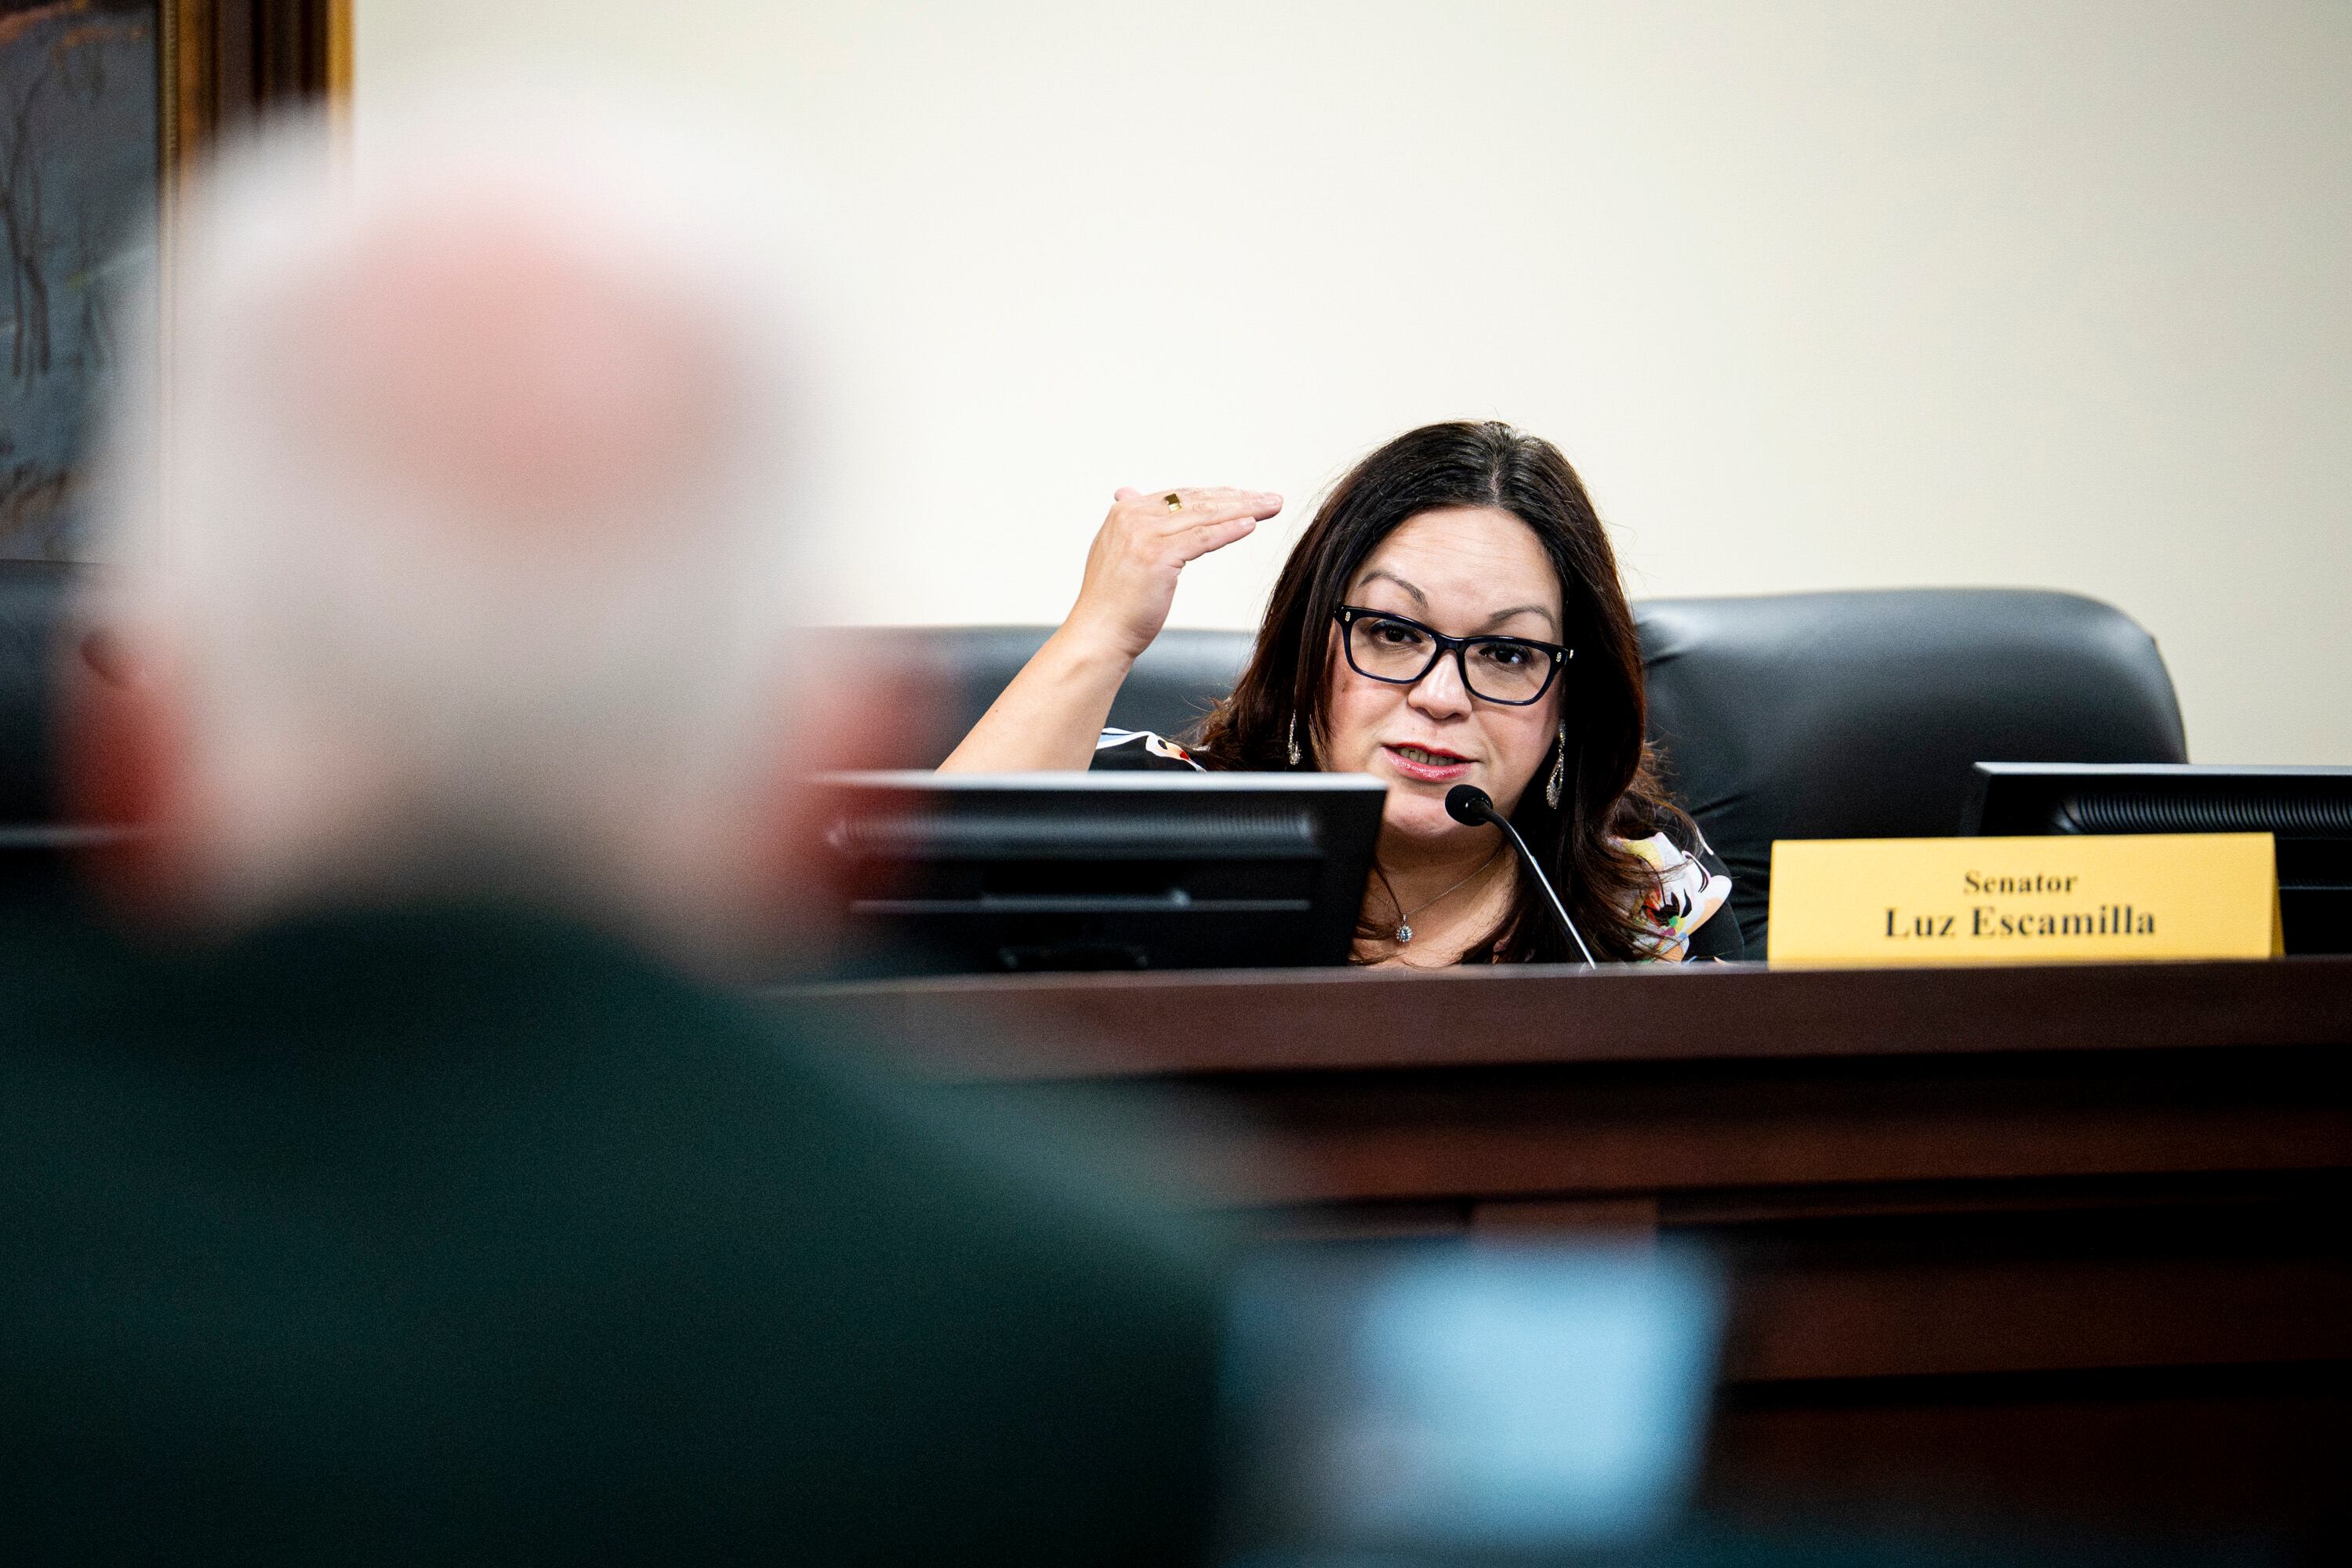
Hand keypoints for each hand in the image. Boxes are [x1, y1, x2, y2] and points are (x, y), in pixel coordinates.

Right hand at [1062, 486, 1282, 660]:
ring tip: (1272, 506)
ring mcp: (1145, 535)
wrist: (1098, 635)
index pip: (1181, 496)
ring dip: (1244, 509)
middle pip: (1197, 501)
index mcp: (1125, 512)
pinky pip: (1204, 538)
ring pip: (1205, 515)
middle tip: (1270, 498)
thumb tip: (1127, 491)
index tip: (1245, 497)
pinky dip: (1230, 530)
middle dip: (1238, 498)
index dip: (1217, 495)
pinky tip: (1252, 525)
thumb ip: (1130, 523)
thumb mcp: (1117, 550)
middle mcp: (1133, 516)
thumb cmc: (1113, 603)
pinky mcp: (1158, 556)